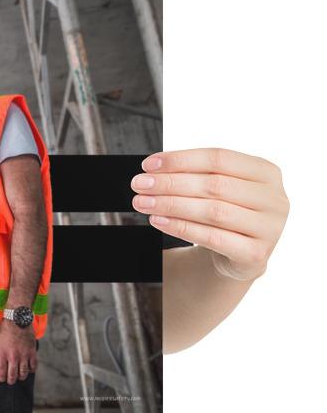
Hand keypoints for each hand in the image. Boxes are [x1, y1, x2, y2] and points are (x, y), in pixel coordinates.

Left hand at [0, 319, 37, 383]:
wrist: (17, 320)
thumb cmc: (5, 330)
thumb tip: (0, 369)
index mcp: (2, 354)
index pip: (1, 372)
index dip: (2, 378)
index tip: (2, 379)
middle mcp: (12, 356)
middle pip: (12, 375)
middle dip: (11, 381)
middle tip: (11, 381)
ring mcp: (23, 355)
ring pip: (23, 373)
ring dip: (21, 377)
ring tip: (19, 377)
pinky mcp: (32, 352)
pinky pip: (33, 366)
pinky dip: (31, 370)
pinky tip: (28, 368)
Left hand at [131, 148, 288, 280]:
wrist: (241, 253)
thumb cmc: (226, 211)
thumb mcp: (218, 188)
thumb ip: (195, 175)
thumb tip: (153, 170)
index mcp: (266, 172)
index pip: (219, 158)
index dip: (181, 160)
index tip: (148, 165)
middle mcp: (274, 198)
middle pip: (214, 185)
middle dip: (171, 183)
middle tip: (139, 184)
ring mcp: (270, 228)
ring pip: (213, 211)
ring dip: (171, 205)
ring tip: (143, 202)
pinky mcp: (256, 254)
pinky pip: (212, 238)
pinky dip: (181, 228)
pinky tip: (158, 221)